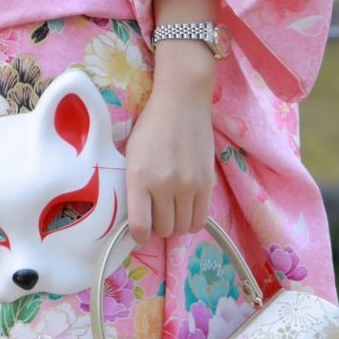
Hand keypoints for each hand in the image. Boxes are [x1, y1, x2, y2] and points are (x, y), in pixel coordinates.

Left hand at [123, 46, 215, 240]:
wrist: (181, 102)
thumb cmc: (151, 128)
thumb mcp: (131, 156)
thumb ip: (134, 187)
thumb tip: (138, 220)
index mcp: (139, 178)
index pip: (140, 226)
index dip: (139, 236)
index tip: (140, 231)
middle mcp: (164, 184)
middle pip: (163, 229)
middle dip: (158, 226)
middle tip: (156, 213)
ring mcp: (188, 185)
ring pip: (183, 227)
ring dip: (176, 224)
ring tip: (171, 210)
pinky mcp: (207, 183)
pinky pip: (201, 219)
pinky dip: (192, 220)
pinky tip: (186, 208)